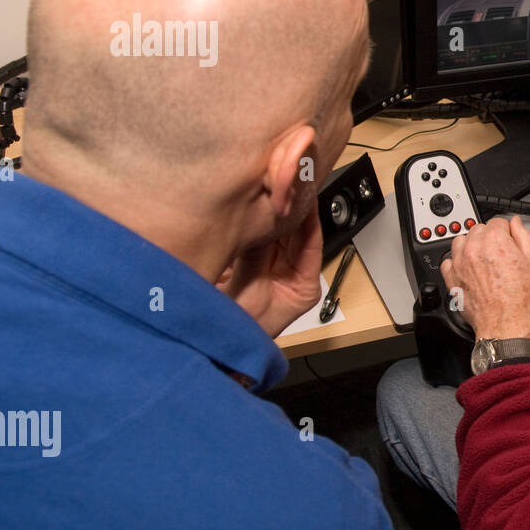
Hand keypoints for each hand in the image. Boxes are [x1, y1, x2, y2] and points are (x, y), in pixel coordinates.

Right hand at [217, 201, 323, 337]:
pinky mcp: (257, 266)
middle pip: (297, 235)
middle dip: (292, 210)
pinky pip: (262, 240)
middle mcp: (294, 276)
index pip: (312, 242)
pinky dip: (260, 226)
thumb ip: (255, 256)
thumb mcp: (251, 289)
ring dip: (276, 215)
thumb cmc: (241, 331)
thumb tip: (260, 222)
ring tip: (273, 189)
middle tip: (287, 183)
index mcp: (305, 287)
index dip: (309, 216)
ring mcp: (276, 270)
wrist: (217, 346)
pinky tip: (256, 208)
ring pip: (280, 234)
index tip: (306, 193)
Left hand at [441, 216, 529, 341]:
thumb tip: (516, 223)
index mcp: (495, 240)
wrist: (505, 322)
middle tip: (499, 253)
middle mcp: (474, 248)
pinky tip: (469, 269)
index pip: (497, 221)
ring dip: (471, 245)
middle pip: (478, 229)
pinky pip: (448, 261)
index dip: (506, 231)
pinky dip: (457, 262)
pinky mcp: (451, 277)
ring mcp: (460, 263)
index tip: (508, 241)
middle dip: (489, 237)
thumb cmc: (520, 297)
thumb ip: (524, 236)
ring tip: (483, 259)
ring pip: (461, 241)